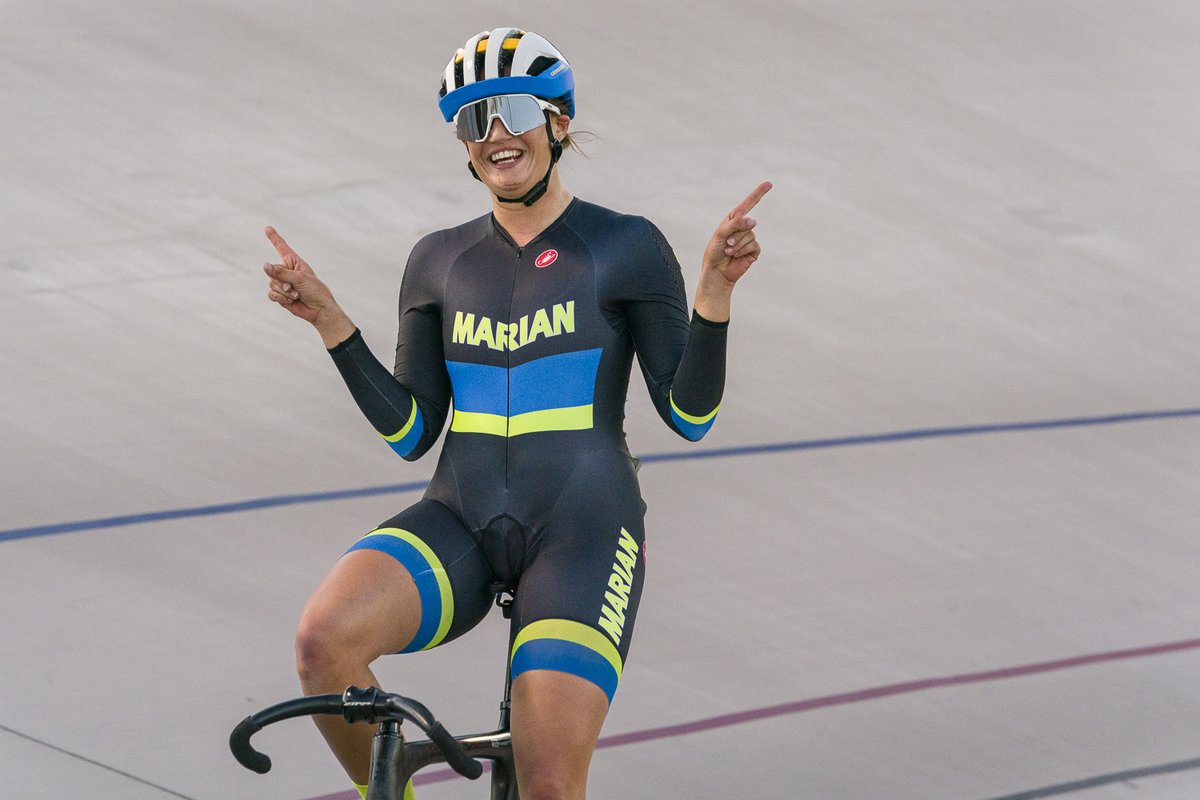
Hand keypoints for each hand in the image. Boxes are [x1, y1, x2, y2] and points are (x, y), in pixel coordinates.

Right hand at [263, 227, 355, 346]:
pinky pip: (271, 294)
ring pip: (271, 284)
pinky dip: (280, 298)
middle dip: (282, 281)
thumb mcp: (300, 279)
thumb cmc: (315, 291)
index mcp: (294, 262)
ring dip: (284, 292)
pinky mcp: (280, 295)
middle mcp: (287, 271)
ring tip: (296, 295)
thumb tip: (264, 265)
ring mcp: (282, 283)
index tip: (268, 227)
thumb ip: (281, 272)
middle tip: (295, 288)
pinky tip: (290, 301)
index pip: (282, 247)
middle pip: (272, 271)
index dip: (274, 238)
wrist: (319, 310)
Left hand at [701, 181, 771, 285]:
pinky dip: (743, 250)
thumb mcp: (721, 233)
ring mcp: (749, 239)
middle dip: (735, 234)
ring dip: (737, 244)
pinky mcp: (753, 250)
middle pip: (747, 223)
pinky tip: (735, 256)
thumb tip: (754, 221)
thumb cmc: (715, 252)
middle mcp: (742, 228)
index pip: (748, 204)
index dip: (758, 193)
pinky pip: (754, 245)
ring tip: (729, 251)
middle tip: (726, 244)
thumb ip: (735, 224)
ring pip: (750, 235)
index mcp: (733, 220)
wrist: (716, 272)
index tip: (769, 184)